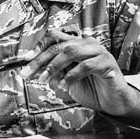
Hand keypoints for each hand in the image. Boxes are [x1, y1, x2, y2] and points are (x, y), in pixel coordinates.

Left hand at [19, 30, 139, 122]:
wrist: (113, 102)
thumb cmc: (91, 89)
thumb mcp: (66, 79)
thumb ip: (54, 72)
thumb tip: (34, 69)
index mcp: (77, 44)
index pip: (55, 36)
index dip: (39, 46)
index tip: (26, 59)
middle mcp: (88, 44)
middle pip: (60, 46)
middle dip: (40, 60)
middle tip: (28, 73)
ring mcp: (99, 52)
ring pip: (71, 52)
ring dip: (54, 67)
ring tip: (44, 80)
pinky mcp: (108, 64)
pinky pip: (86, 66)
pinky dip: (71, 76)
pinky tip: (63, 85)